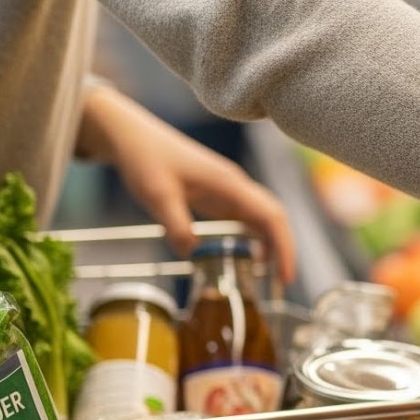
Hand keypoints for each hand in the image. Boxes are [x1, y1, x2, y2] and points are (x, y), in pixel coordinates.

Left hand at [76, 84, 295, 281]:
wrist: (134, 137)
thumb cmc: (146, 159)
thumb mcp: (157, 196)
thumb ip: (177, 226)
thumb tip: (193, 255)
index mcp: (229, 184)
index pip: (271, 217)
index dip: (284, 247)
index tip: (285, 276)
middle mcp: (236, 186)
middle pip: (275, 217)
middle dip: (284, 249)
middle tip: (281, 283)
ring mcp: (229, 189)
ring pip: (263, 217)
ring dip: (271, 244)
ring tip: (269, 275)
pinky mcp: (218, 194)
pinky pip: (246, 217)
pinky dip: (254, 238)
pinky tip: (249, 255)